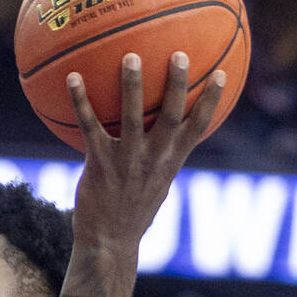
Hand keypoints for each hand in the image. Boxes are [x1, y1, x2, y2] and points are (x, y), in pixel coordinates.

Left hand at [69, 52, 224, 257]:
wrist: (109, 242)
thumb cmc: (132, 210)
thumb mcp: (157, 184)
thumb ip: (162, 159)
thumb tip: (164, 137)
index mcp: (172, 161)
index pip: (200, 127)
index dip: (213, 101)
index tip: (223, 74)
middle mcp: (154, 158)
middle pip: (172, 115)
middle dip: (178, 84)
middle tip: (180, 54)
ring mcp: (127, 160)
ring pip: (133, 116)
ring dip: (132, 86)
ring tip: (130, 56)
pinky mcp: (99, 163)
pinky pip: (89, 125)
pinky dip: (81, 100)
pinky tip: (73, 77)